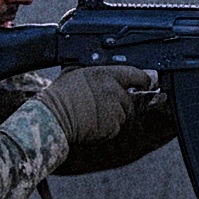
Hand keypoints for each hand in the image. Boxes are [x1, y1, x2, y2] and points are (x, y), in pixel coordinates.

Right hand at [36, 65, 152, 143]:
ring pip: (124, 114)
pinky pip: (116, 127)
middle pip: (131, 99)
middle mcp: (114, 91)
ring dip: (114, 115)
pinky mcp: (113, 127)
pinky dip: (108, 128)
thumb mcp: (76, 72)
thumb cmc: (60, 94)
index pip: (137, 75)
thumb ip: (95, 71)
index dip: (143, 81)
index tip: (144, 84)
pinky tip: (93, 123)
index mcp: (106, 75)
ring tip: (94, 114)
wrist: (54, 117)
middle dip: (122, 103)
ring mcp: (115, 110)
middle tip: (105, 106)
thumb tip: (104, 72)